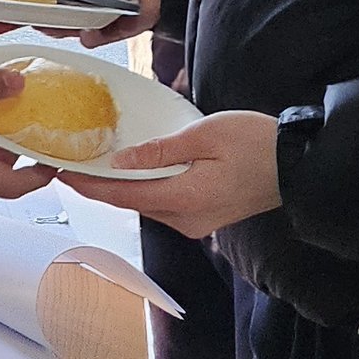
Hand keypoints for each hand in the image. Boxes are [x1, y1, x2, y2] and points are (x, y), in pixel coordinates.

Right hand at [39, 0, 161, 44]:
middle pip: (46, 13)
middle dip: (43, 16)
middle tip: (44, 14)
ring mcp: (86, 16)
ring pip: (64, 29)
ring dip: (64, 28)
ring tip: (70, 23)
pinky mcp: (102, 32)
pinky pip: (89, 40)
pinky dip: (89, 37)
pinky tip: (90, 31)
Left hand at [61, 111, 281, 238]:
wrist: (297, 167)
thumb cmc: (257, 145)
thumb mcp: (206, 135)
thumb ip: (161, 150)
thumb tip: (122, 160)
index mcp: (184, 199)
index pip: (122, 195)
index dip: (88, 184)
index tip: (61, 172)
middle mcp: (185, 220)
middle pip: (130, 203)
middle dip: (99, 185)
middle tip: (72, 163)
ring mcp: (195, 223)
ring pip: (146, 205)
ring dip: (121, 187)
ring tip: (94, 165)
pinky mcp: (203, 217)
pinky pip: (163, 204)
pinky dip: (143, 189)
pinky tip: (133, 172)